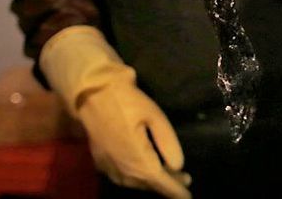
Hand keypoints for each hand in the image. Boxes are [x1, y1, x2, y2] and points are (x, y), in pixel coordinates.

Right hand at [40, 26, 190, 198]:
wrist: (92, 93)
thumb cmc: (128, 101)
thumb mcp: (155, 116)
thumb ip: (167, 143)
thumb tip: (178, 166)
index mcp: (137, 159)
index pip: (161, 182)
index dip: (176, 191)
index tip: (188, 197)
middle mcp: (122, 169)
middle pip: (148, 184)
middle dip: (168, 185)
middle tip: (185, 180)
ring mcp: (108, 167)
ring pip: (134, 183)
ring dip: (152, 183)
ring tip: (170, 177)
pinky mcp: (100, 162)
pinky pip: (122, 178)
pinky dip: (137, 179)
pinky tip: (144, 172)